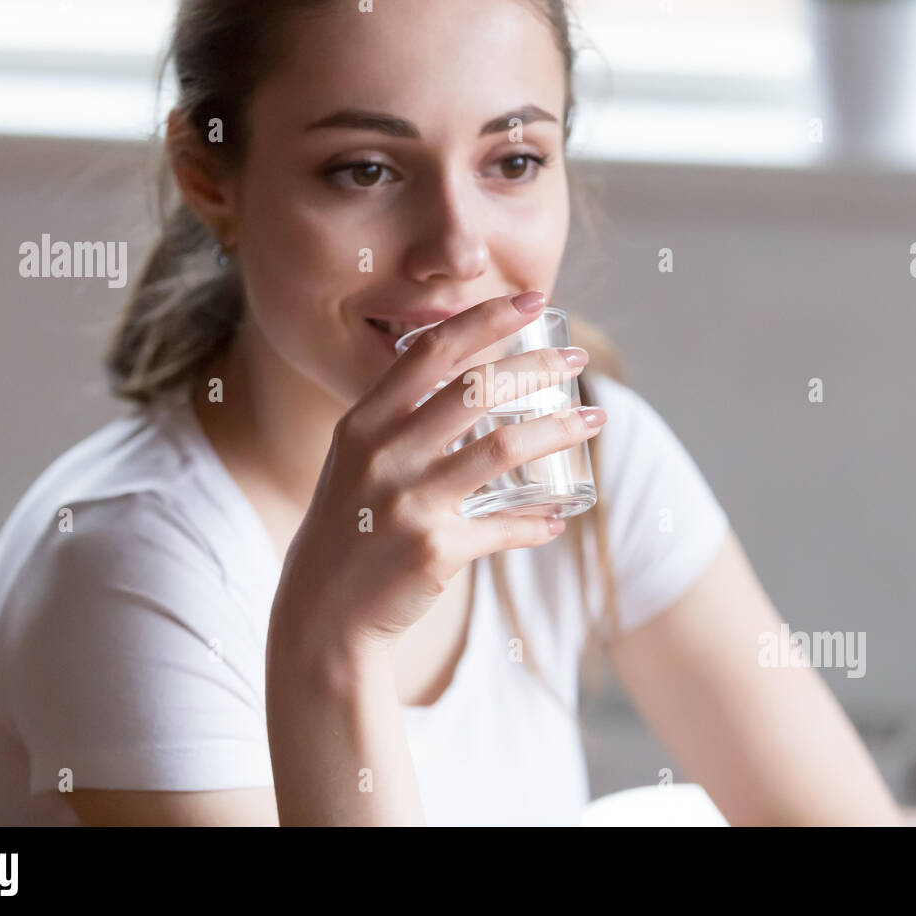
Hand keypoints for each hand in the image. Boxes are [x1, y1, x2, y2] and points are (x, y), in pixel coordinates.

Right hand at [273, 291, 605, 655]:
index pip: (431, 352)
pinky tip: (561, 516)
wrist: (322, 615)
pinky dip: (539, 522)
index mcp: (364, 423)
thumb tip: (470, 384)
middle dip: (537, 364)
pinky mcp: (435, 550)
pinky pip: (506, 526)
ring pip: (503, 447)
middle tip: (576, 357)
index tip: (532, 301)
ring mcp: (409, 502)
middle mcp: (383, 455)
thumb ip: (400, 421)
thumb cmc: (350, 528)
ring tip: (594, 419)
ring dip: (559, 429)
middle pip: (475, 390)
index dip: (486, 319)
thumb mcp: (356, 462)